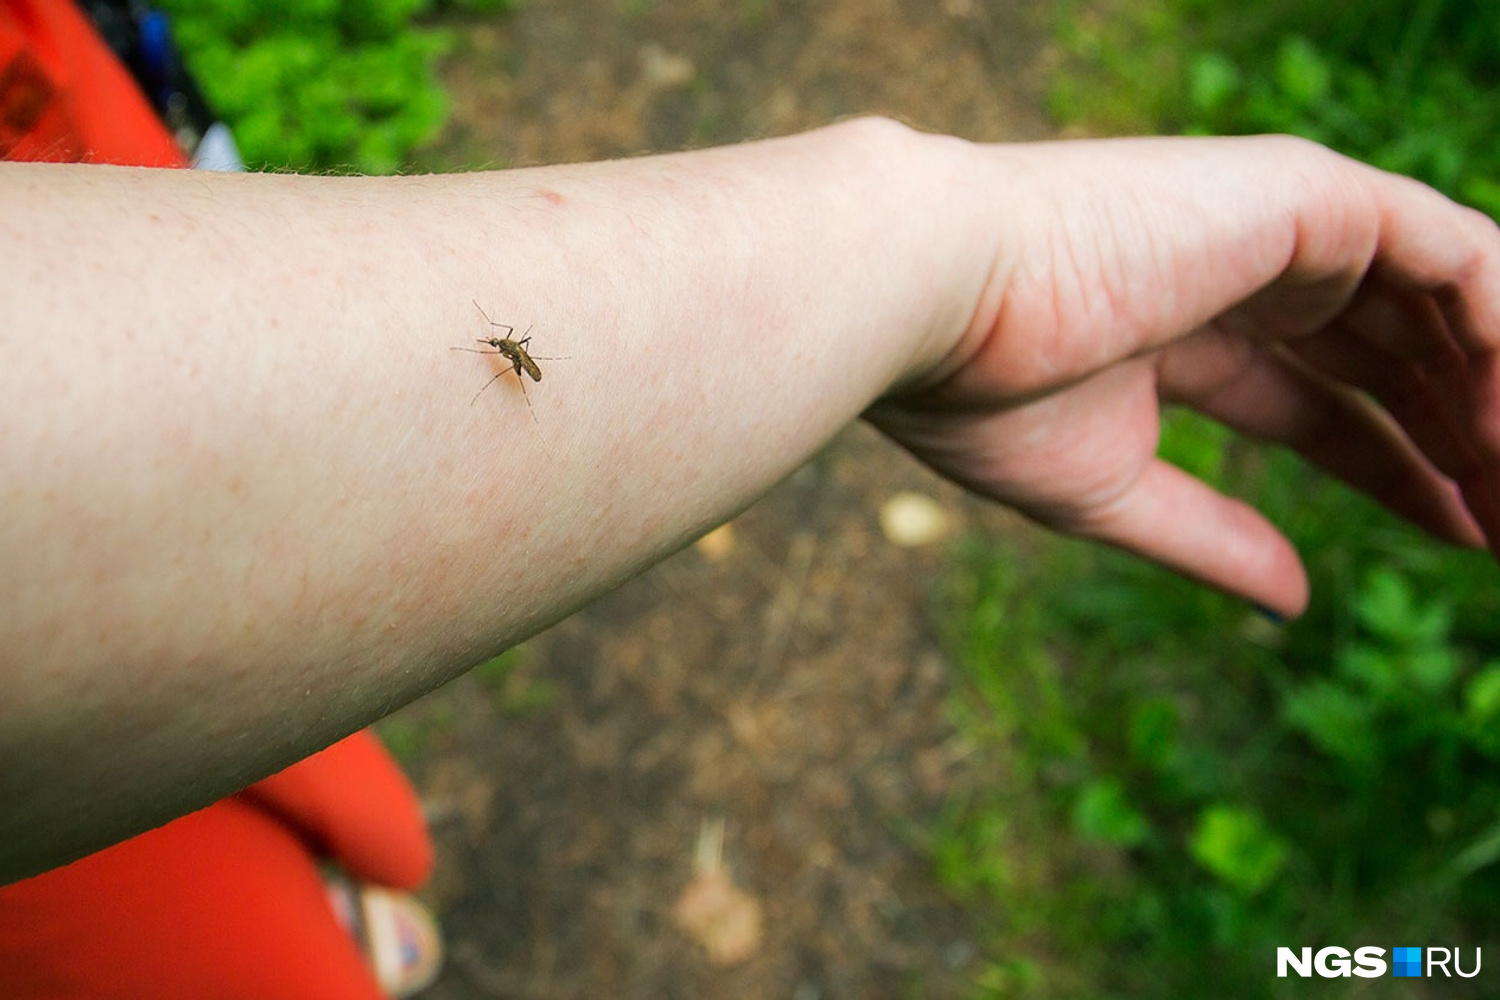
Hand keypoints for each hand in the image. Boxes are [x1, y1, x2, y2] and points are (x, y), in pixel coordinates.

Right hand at [870, 135, 1499, 615]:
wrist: (932, 298)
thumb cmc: (982, 395)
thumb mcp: (1112, 491)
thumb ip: (1212, 538)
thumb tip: (1298, 600)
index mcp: (1191, 334)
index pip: (1327, 407)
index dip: (1398, 472)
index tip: (1465, 536)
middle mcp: (1246, 274)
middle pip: (1393, 361)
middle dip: (1460, 444)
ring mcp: (1278, 229)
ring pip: (1439, 303)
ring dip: (1492, 396)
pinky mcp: (1304, 196)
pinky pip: (1453, 252)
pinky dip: (1499, 325)